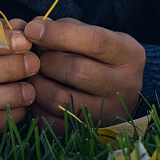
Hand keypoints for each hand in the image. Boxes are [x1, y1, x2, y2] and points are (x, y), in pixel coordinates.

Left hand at [23, 18, 145, 130]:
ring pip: (61, 100)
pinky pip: (53, 122)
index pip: (95, 41)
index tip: (32, 29)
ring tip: (32, 73)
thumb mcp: (94, 34)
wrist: (120, 91)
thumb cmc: (100, 55)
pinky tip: (37, 93)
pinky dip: (37, 107)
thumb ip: (65, 27)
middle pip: (77, 71)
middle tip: (33, 55)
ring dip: (38, 83)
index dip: (59, 34)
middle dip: (46, 60)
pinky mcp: (89, 132)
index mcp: (129, 55)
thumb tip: (30, 27)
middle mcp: (125, 85)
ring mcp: (110, 113)